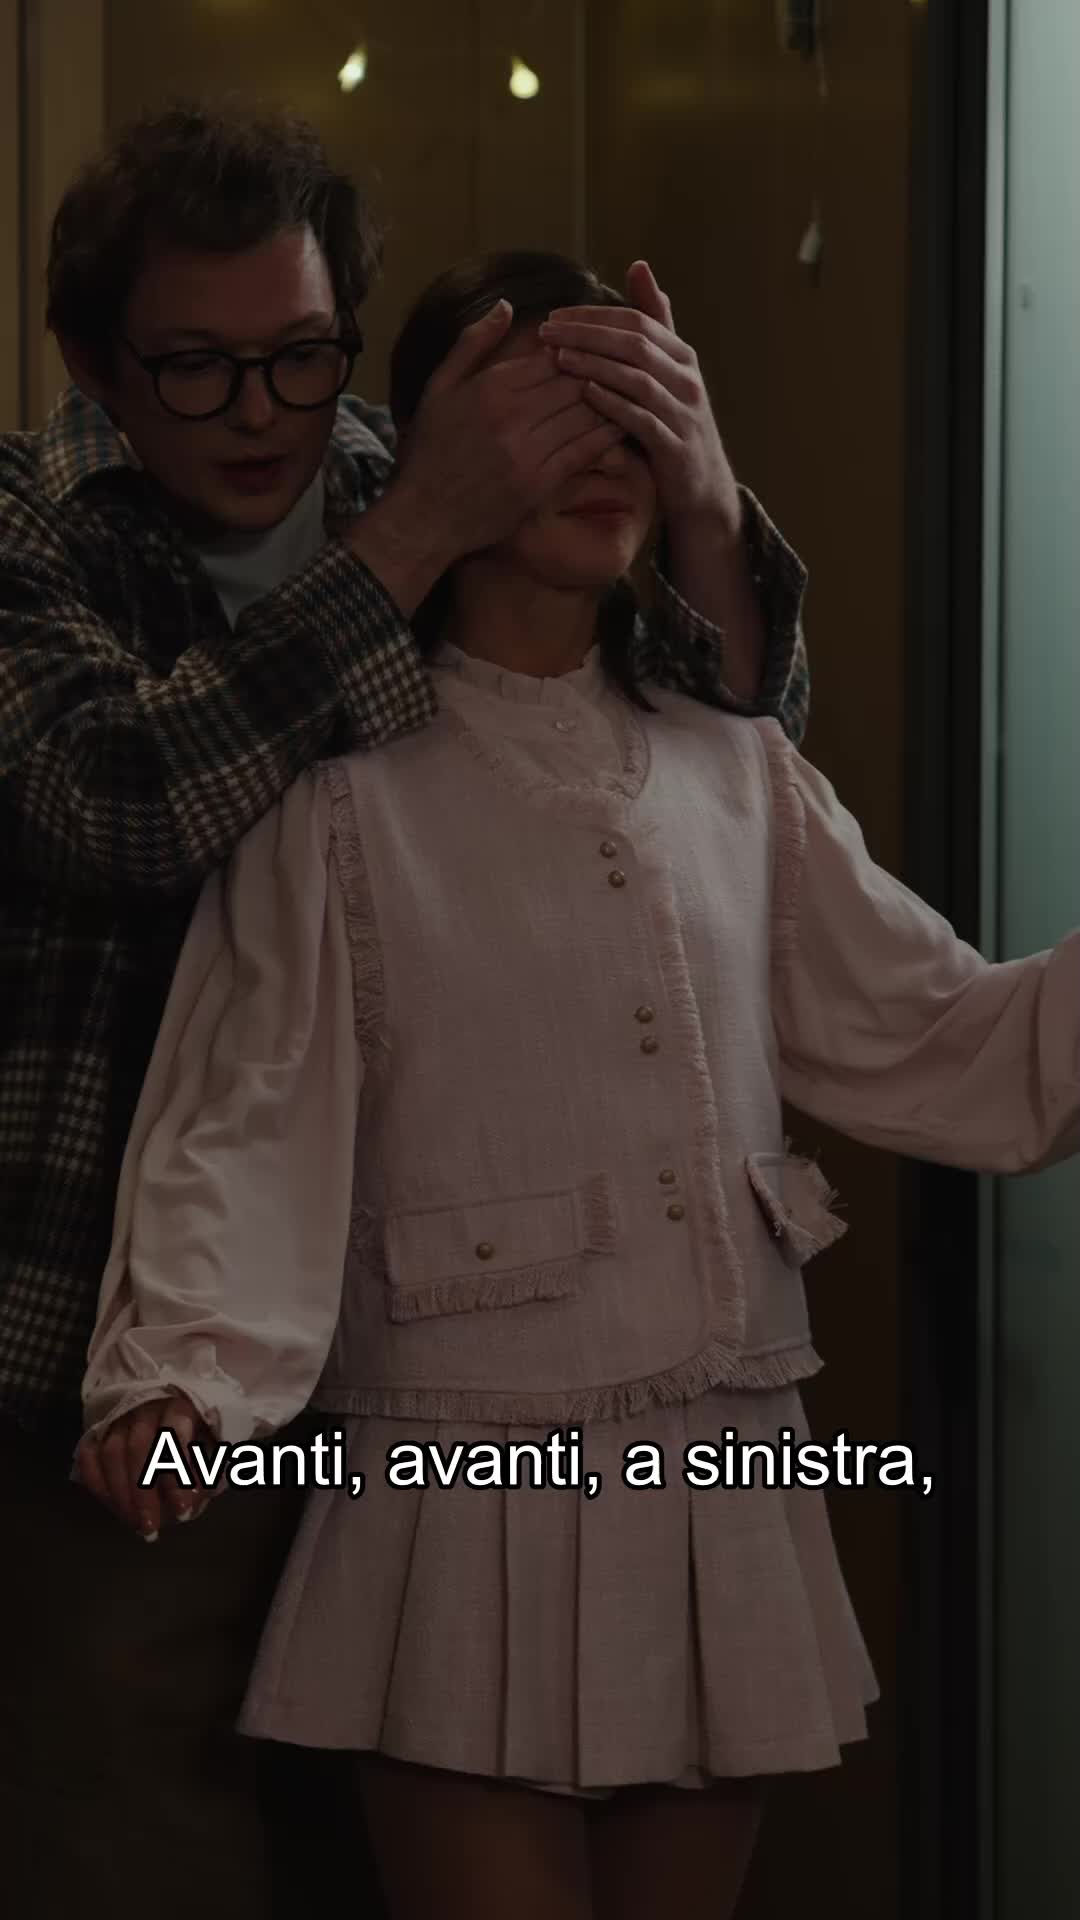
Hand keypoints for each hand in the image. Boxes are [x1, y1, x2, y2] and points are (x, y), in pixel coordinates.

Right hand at [74, 1390, 214, 1540]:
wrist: (169, 1424)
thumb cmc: (196, 1440)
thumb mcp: (212, 1452)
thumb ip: (207, 1472)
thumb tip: (198, 1496)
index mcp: (179, 1406)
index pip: (175, 1434)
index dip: (178, 1474)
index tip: (183, 1510)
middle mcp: (145, 1407)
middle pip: (138, 1445)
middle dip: (143, 1491)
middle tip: (150, 1526)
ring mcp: (118, 1417)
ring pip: (111, 1452)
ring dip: (121, 1494)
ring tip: (135, 1523)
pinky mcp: (98, 1431)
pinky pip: (89, 1455)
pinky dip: (97, 1483)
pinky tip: (111, 1506)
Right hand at [389, 300, 624, 561]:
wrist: (425, 514)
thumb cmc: (431, 449)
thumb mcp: (439, 386)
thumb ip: (473, 343)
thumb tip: (506, 304)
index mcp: (490, 385)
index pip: (552, 355)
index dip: (579, 348)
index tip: (594, 346)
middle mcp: (510, 415)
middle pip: (575, 381)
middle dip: (601, 372)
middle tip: (625, 365)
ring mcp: (527, 451)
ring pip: (584, 414)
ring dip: (611, 401)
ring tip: (632, 390)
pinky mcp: (539, 484)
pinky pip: (583, 451)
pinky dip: (606, 436)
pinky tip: (622, 425)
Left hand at [538, 261, 741, 535]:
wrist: (701, 486)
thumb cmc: (673, 423)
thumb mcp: (666, 370)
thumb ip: (653, 323)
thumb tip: (639, 266)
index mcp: (682, 355)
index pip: (636, 321)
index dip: (595, 316)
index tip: (556, 315)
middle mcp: (687, 378)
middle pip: (636, 344)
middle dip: (587, 334)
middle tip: (547, 332)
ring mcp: (684, 413)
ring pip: (637, 378)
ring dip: (595, 365)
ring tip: (559, 358)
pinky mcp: (675, 447)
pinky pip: (642, 420)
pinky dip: (613, 405)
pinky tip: (585, 394)